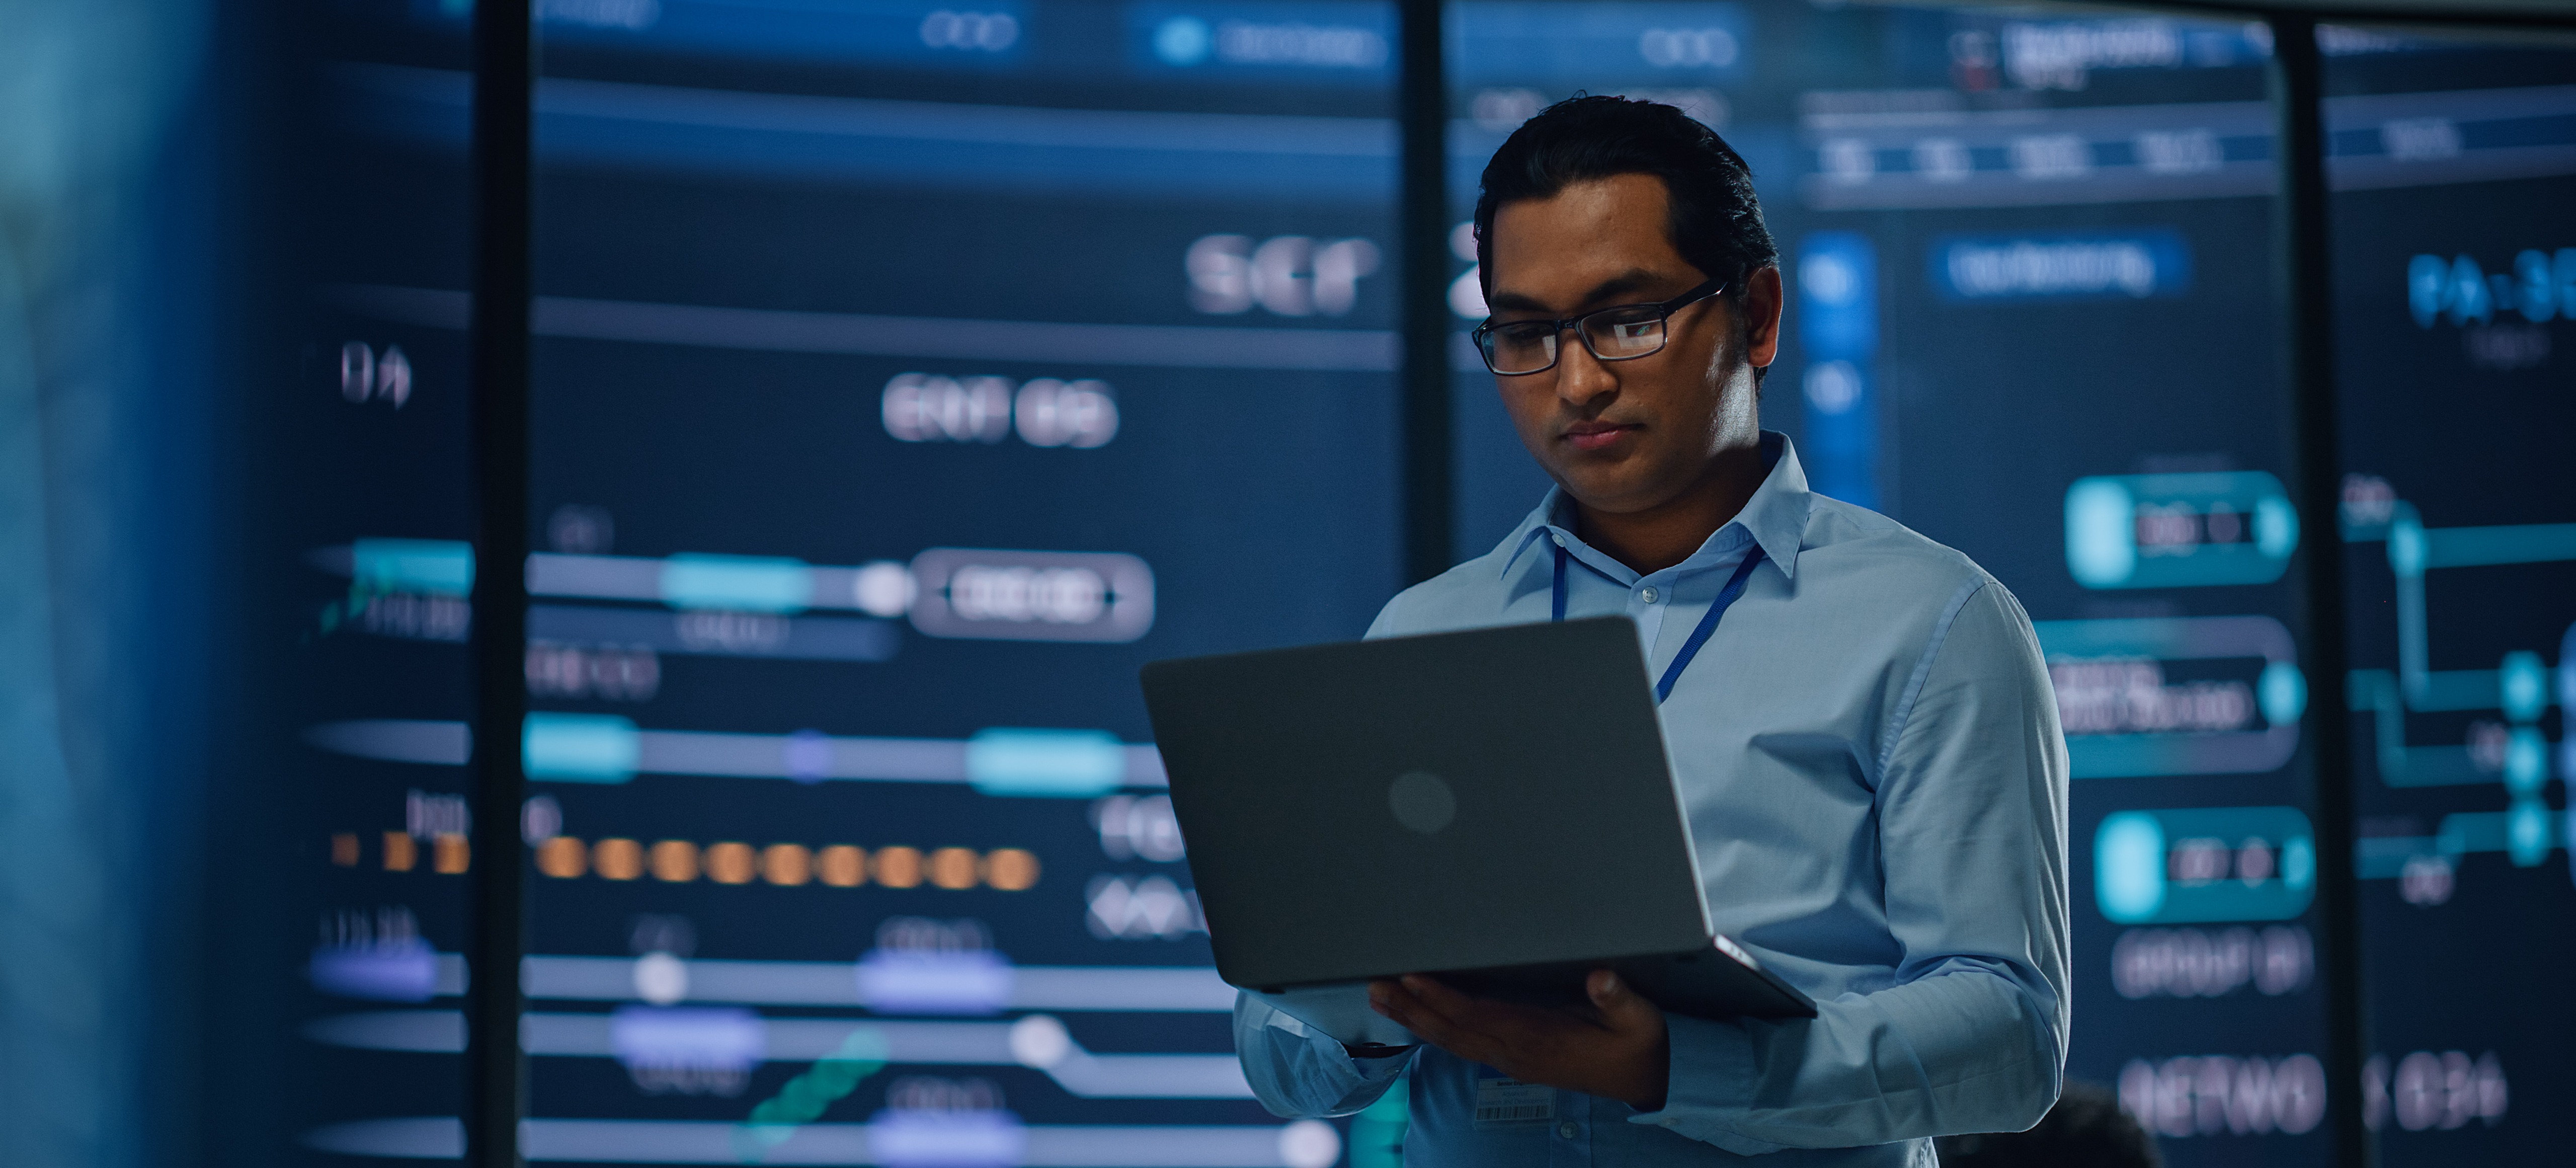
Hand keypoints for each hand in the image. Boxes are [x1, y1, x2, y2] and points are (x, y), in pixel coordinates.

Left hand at [1368, 969, 1669, 1110]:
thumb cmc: (1637, 1044)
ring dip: (1416, 1020)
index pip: (1479, 1017)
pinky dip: (1436, 1030)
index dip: (1443, 998)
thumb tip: (1601, 979)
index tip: (1413, 978)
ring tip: (1382, 999)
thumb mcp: (1639, 1019)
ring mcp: (1512, 1059)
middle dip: (1413, 1009)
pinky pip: (1464, 1045)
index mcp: (1538, 1037)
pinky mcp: (1514, 1060)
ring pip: (1453, 1041)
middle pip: (1453, 1030)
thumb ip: (1619, 999)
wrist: (1643, 1082)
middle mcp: (1516, 1051)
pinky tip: (1418, 1018)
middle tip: (1376, 988)